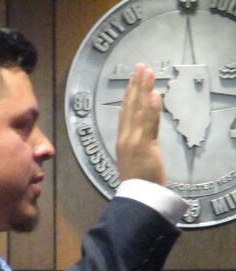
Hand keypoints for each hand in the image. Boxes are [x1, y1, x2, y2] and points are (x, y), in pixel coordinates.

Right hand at [116, 64, 165, 185]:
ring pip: (137, 110)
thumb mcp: (139, 159)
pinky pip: (147, 123)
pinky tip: (154, 94)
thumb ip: (142, 143)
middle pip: (129, 107)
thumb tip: (146, 129)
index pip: (125, 113)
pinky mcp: (143, 146)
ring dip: (142, 90)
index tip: (133, 80)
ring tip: (147, 72)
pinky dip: (151, 108)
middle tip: (140, 67)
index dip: (128, 95)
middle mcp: (125, 138)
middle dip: (134, 86)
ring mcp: (133, 141)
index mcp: (122, 141)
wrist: (137, 198)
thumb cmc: (139, 183)